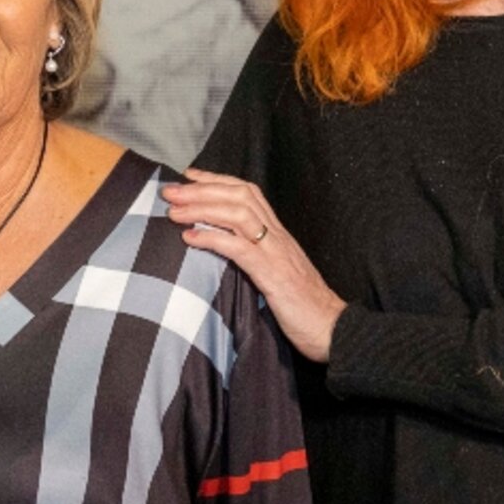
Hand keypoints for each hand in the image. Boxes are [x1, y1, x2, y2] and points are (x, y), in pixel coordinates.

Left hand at [164, 169, 346, 362]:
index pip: (248, 192)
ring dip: (202, 209)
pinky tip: (189, 238)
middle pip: (240, 196)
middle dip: (203, 189)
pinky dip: (211, 238)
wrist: (332, 327)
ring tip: (174, 212)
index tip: (190, 176)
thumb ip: (255, 257)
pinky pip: (238, 248)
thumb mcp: (277, 273)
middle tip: (171, 191)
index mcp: (278, 234)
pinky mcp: (272, 275)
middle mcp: (278, 236)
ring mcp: (276, 253)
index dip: (217, 180)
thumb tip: (223, 249)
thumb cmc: (303, 305)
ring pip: (238, 214)